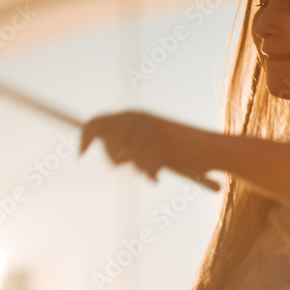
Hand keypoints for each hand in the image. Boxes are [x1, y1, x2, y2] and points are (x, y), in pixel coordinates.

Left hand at [78, 111, 221, 190]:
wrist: (210, 149)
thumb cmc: (178, 151)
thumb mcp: (147, 146)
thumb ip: (125, 143)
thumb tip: (100, 146)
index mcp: (133, 116)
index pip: (97, 122)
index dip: (84, 137)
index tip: (79, 154)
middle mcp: (139, 117)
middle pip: (106, 141)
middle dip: (113, 159)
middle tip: (129, 167)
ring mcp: (150, 127)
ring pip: (125, 157)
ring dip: (138, 168)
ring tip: (152, 170)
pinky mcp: (162, 139)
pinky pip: (142, 165)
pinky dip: (150, 173)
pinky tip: (159, 173)